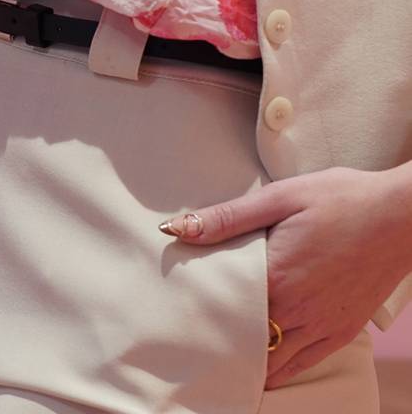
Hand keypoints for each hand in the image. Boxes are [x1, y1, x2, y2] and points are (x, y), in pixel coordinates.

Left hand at [158, 165, 411, 388]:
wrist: (400, 215)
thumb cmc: (340, 198)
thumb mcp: (280, 197)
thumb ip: (226, 218)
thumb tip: (176, 228)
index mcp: (275, 276)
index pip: (220, 308)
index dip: (196, 308)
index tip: (178, 304)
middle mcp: (296, 311)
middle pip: (241, 338)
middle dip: (216, 334)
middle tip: (192, 326)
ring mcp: (321, 326)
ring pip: (270, 361)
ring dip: (244, 355)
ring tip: (220, 344)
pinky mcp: (340, 332)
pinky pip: (300, 365)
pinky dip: (277, 367)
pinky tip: (260, 356)